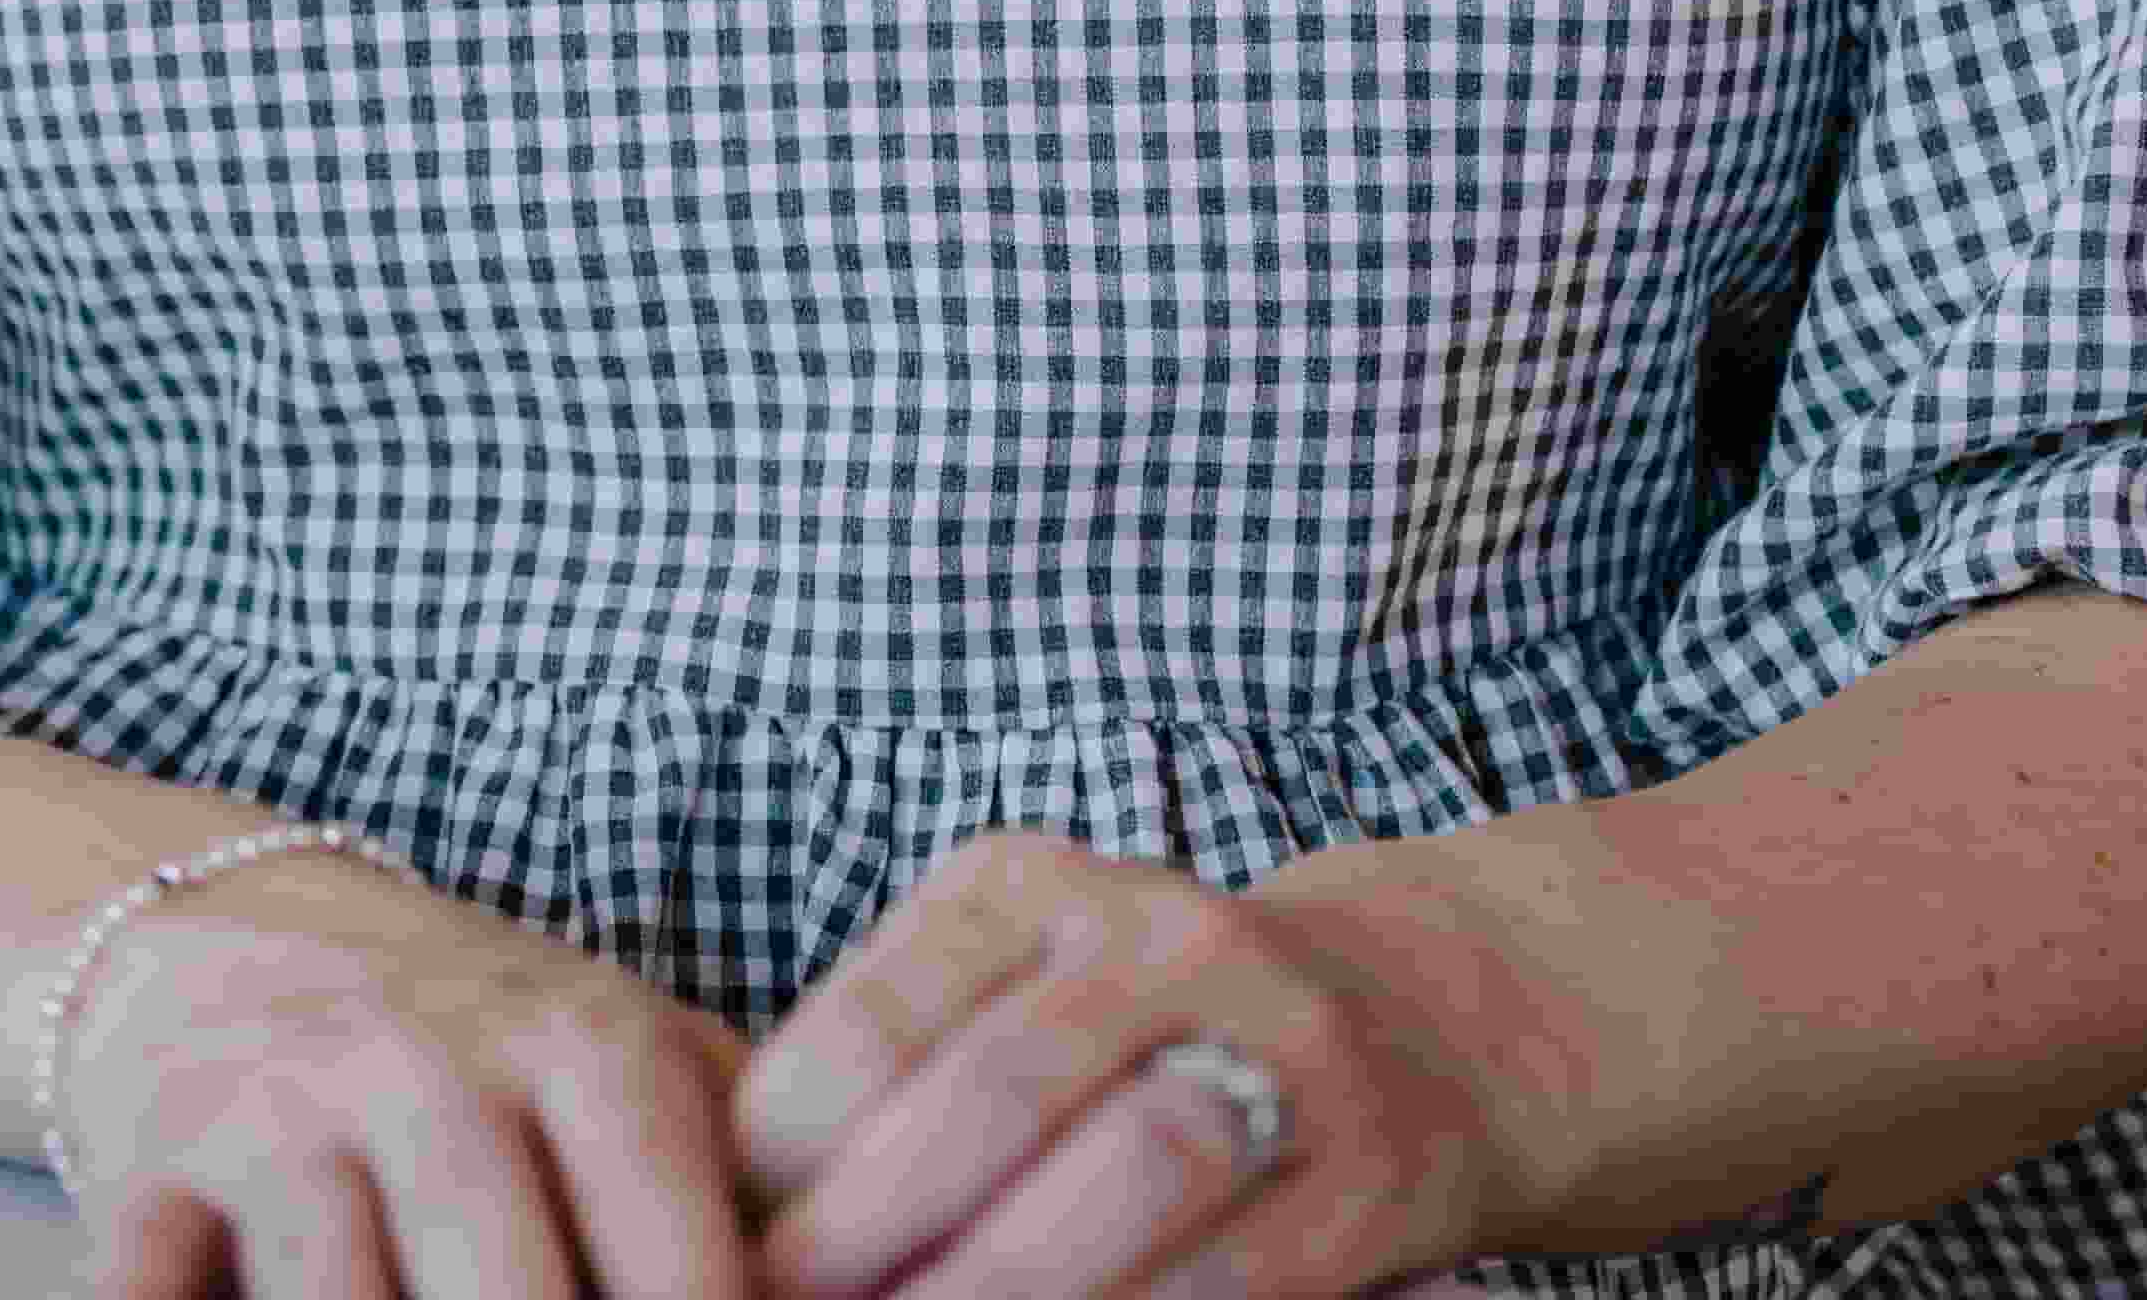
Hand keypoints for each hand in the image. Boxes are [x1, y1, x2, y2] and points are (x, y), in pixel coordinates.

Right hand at [59, 856, 764, 1299]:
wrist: (225, 925)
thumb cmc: (481, 1040)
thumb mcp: (637, 1061)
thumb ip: (761, 1174)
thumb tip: (888, 1281)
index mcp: (582, 1050)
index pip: (680, 1269)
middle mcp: (428, 1068)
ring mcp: (279, 1110)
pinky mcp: (151, 1159)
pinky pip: (149, 1290)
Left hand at [730, 830, 1531, 1299]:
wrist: (1419, 1020)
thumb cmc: (1140, 1028)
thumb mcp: (1011, 990)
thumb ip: (898, 1069)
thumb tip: (737, 1203)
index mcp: (1029, 885)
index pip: (877, 1011)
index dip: (785, 1145)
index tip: (726, 1234)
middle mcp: (1159, 935)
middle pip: (993, 1093)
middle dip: (871, 1232)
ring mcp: (1283, 1042)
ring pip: (1129, 1171)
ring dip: (1000, 1285)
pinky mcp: (1373, 1167)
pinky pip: (1241, 1267)